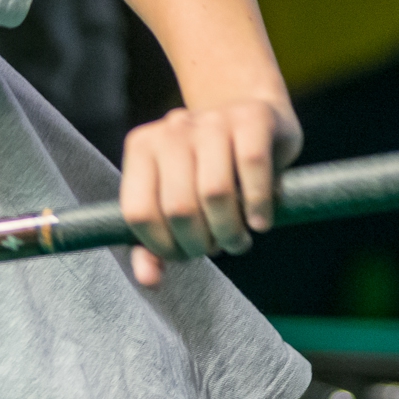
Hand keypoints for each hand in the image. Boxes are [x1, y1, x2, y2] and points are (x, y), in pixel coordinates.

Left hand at [119, 98, 301, 286]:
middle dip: (200, 243)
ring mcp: (212, 120)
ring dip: (230, 231)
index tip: (184, 255)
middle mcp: (172, 129)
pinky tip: (259, 222)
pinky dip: (257, 204)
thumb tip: (149, 280)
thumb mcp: (177, 202)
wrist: (257, 123)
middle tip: (216, 248)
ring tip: (238, 240)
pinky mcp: (252, 117)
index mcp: (142, 148)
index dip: (162, 247)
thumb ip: (155, 244)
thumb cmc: (209, 172)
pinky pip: (252, 167)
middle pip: (179, 207)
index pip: (139, 212)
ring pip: (215, 192)